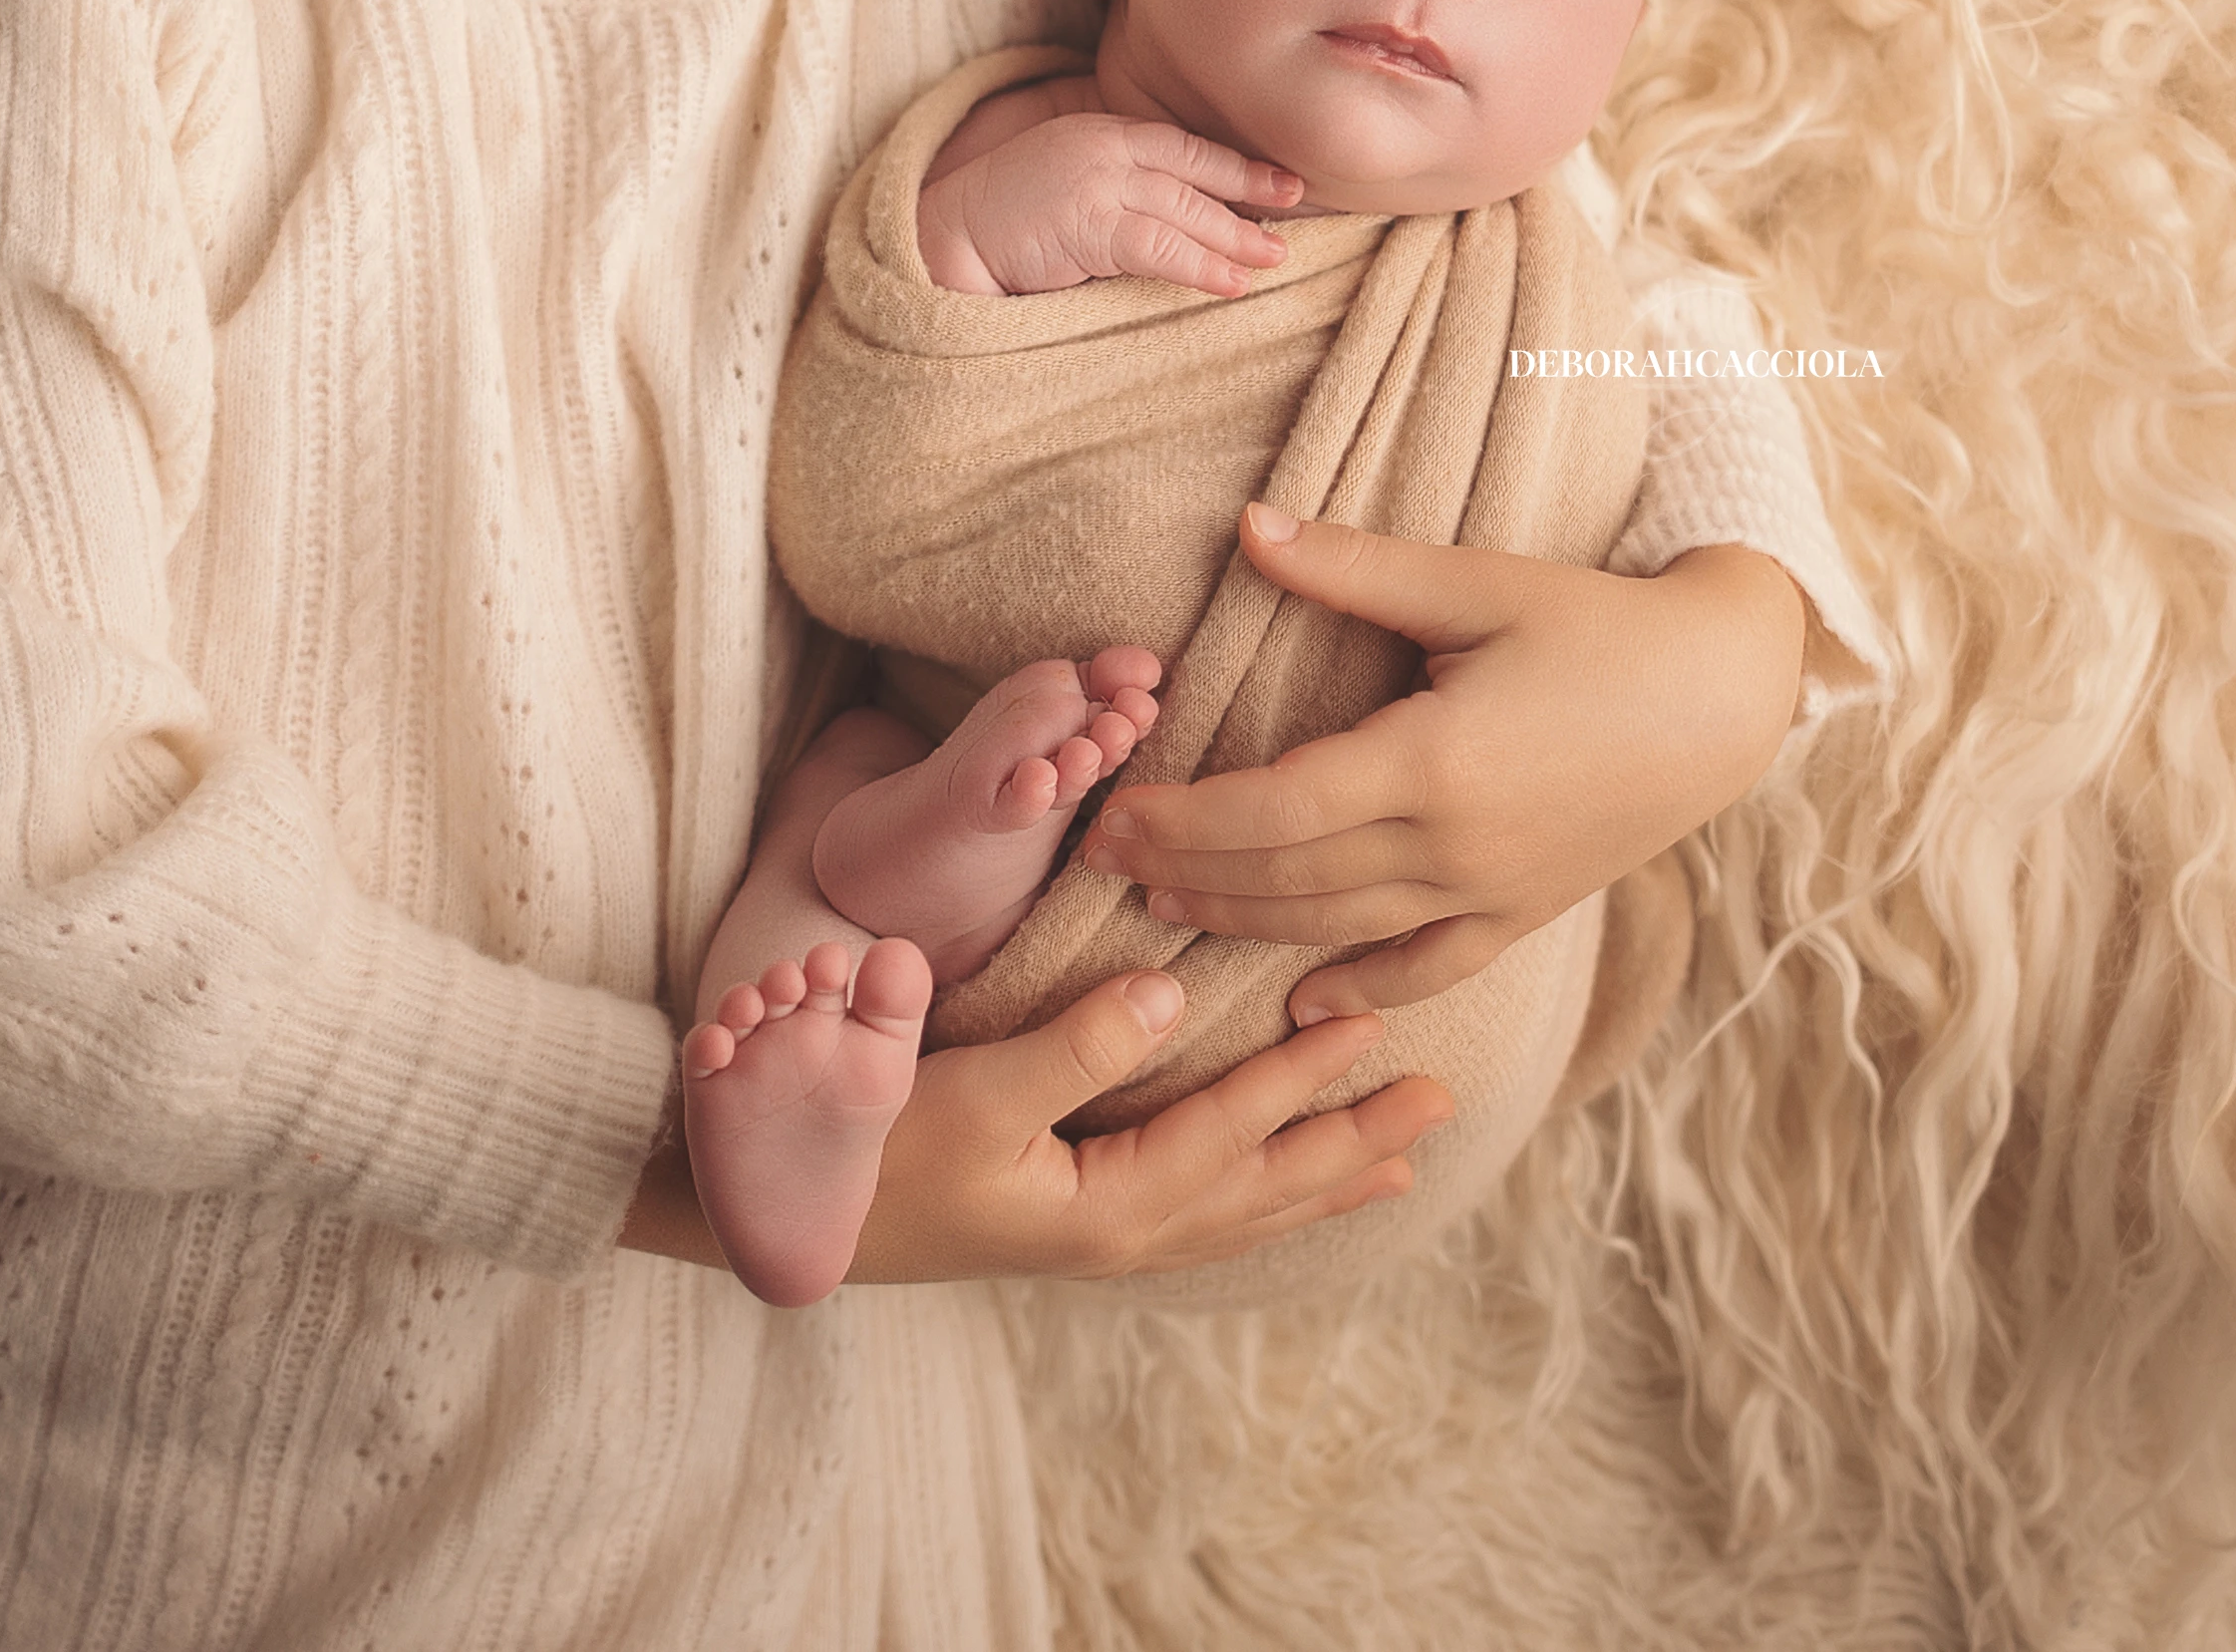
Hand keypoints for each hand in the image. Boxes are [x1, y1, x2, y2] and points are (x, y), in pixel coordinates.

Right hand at [847, 971, 1454, 1282]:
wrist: (798, 1228)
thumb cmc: (876, 1157)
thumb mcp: (973, 1095)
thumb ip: (1075, 1046)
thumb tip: (1171, 994)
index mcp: (1108, 1208)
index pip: (1230, 1135)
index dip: (1301, 1081)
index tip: (1369, 1026)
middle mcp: (1122, 1237)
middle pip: (1263, 1190)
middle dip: (1351, 1145)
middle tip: (1437, 1105)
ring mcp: (1102, 1242)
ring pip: (1240, 1213)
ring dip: (1319, 1181)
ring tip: (1393, 1162)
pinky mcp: (1078, 1231)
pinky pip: (1202, 1221)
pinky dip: (1257, 1201)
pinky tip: (1271, 1193)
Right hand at [915, 103, 1303, 298]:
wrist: (943, 238)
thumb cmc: (1002, 224)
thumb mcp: (1065, 187)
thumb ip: (1114, 190)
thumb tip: (1175, 222)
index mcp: (1097, 132)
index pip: (1179, 144)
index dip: (1232, 163)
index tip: (1278, 181)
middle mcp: (1101, 148)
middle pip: (1191, 171)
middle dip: (1248, 192)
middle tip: (1293, 211)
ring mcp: (1093, 183)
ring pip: (1183, 209)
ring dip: (1233, 237)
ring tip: (1273, 259)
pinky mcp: (1085, 224)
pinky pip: (1158, 247)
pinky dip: (1201, 266)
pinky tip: (1232, 283)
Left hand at [1081, 507, 1804, 1021]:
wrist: (1728, 694)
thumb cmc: (1601, 624)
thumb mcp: (1477, 583)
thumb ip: (1354, 568)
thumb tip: (1247, 527)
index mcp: (1432, 764)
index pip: (1272, 811)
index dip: (1182, 821)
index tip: (1110, 813)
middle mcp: (1455, 848)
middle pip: (1288, 878)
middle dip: (1186, 872)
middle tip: (1101, 860)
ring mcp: (1491, 893)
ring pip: (1340, 927)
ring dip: (1245, 922)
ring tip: (1165, 907)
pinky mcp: (1525, 914)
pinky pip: (1427, 967)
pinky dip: (1361, 989)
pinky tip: (1303, 1001)